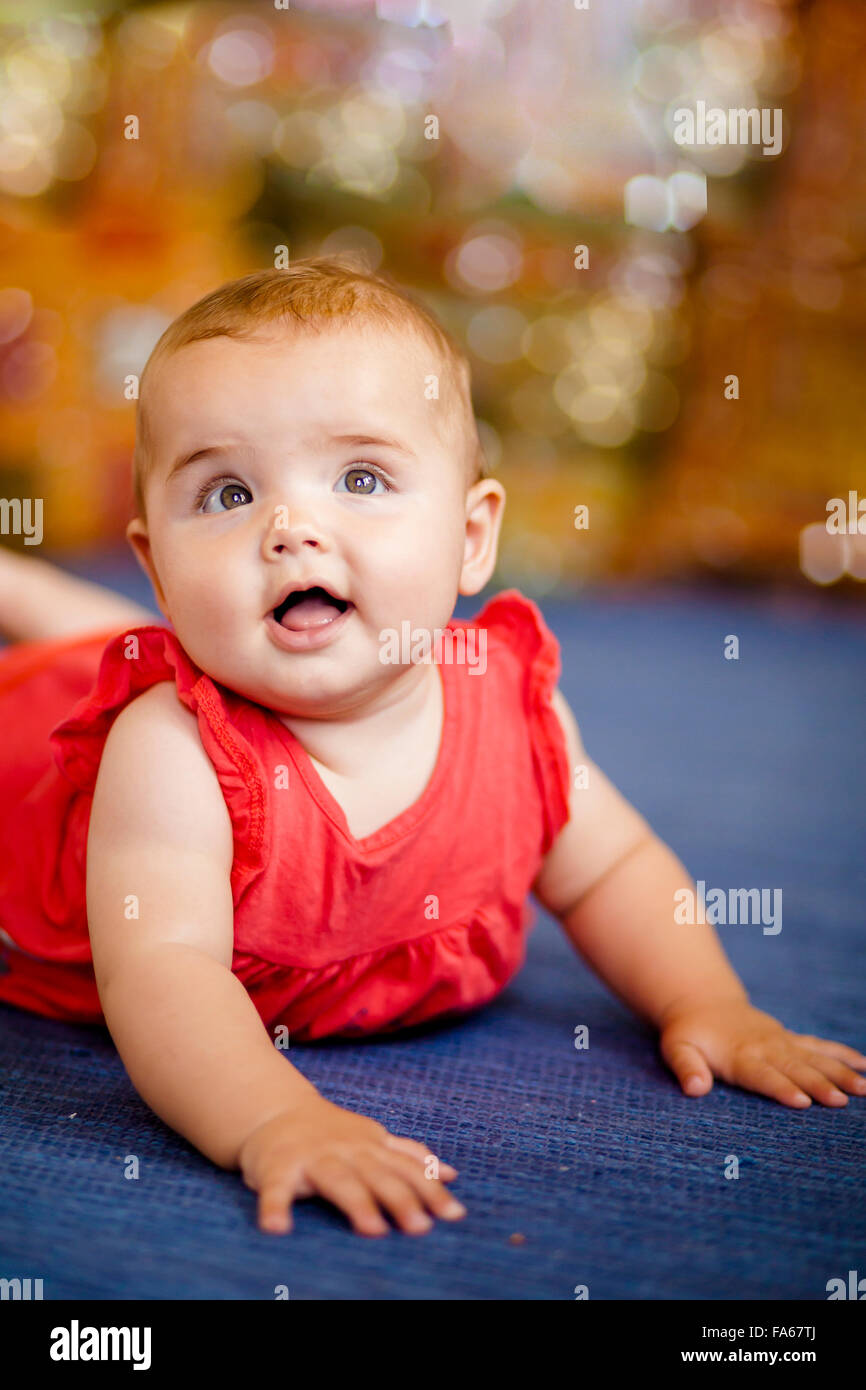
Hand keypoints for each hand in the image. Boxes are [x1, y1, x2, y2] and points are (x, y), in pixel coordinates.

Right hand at [238, 1093, 466, 1235]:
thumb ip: (409, 1156)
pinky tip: (277, 1228)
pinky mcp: (277, 1168)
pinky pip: (276, 1189)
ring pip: (338, 1181)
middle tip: (421, 1228)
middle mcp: (347, 1150)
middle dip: (401, 1200)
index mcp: (372, 1145)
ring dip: (356, 1204)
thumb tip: (452, 1174)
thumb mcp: (374, 1138)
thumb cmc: (332, 1133)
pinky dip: (275, 1208)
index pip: (407, 1169)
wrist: (276, 1110)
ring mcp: (313, 1157)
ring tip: (374, 1231)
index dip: (431, 1190)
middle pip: (379, 1176)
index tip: (454, 1215)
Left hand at [659, 998, 865, 1107]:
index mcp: (740, 1056)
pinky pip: (821, 1047)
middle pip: (796, 1069)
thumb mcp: (676, 1048)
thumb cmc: (689, 1033)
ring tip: (864, 1088)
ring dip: (841, 1073)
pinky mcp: (791, 1040)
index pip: (762, 1075)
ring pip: (815, 1058)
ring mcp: (782, 1042)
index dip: (782, 1088)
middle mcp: (766, 1048)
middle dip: (820, 1085)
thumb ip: (686, 1067)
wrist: (704, 1003)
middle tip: (843, 1101)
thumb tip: (694, 1089)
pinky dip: (843, 1055)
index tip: (802, 1101)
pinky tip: (865, 1066)